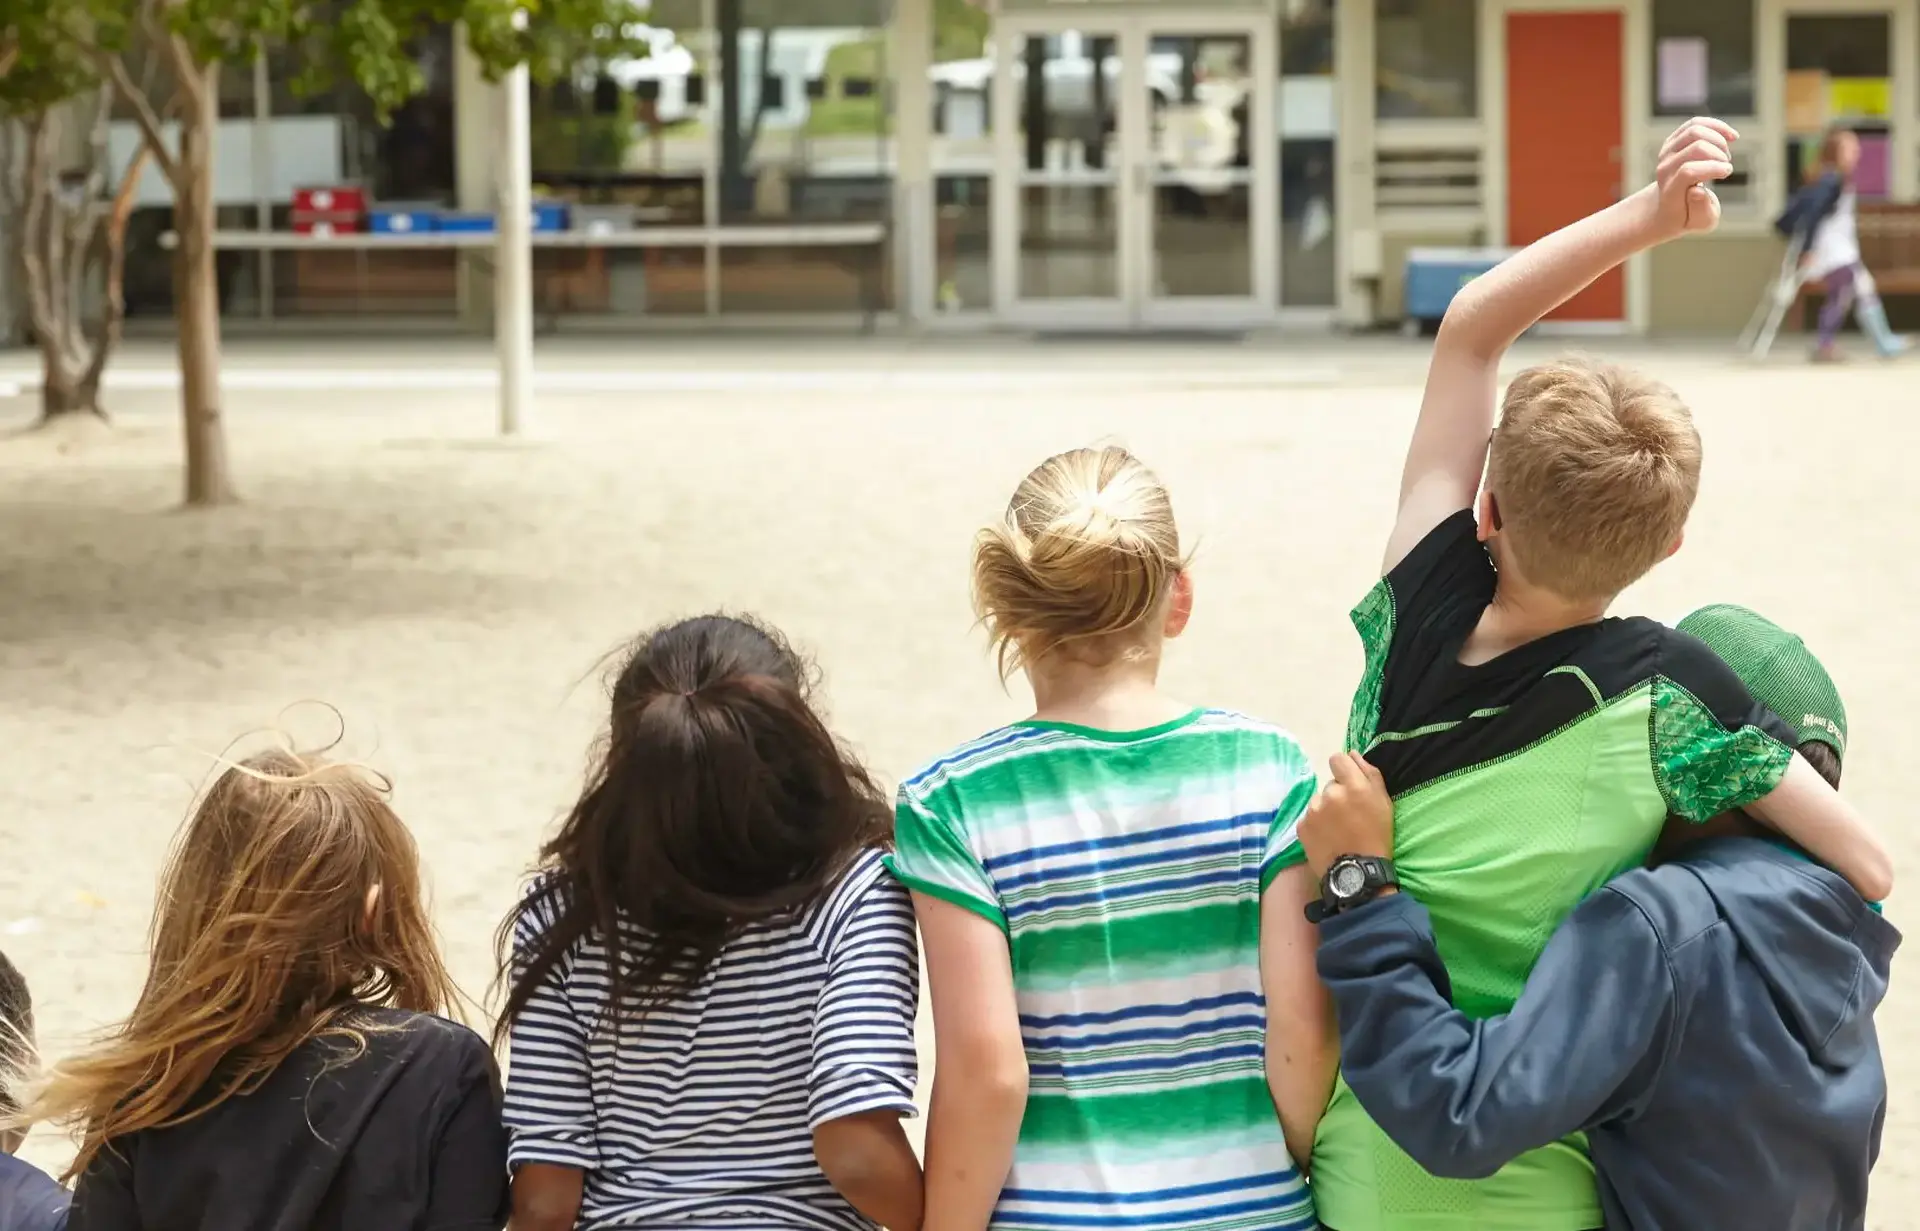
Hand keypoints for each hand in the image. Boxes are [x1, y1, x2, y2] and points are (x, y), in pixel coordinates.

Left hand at [1300, 752, 1393, 878]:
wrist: (1357, 873)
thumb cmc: (1377, 837)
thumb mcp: (1384, 803)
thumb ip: (1369, 774)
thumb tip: (1352, 753)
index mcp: (1354, 786)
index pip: (1337, 759)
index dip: (1343, 770)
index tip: (1349, 785)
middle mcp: (1330, 793)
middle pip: (1330, 784)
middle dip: (1338, 795)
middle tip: (1348, 817)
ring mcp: (1313, 810)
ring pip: (1319, 801)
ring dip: (1326, 810)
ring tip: (1337, 830)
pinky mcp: (1302, 825)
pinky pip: (1309, 817)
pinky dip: (1316, 825)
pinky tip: (1327, 838)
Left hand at [1651, 117, 1737, 237]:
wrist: (1668, 207)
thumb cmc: (1689, 215)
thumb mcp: (1700, 222)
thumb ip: (1701, 210)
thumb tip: (1696, 190)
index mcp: (1670, 189)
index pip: (1689, 170)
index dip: (1713, 168)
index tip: (1727, 172)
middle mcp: (1664, 168)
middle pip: (1696, 147)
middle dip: (1719, 155)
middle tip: (1726, 167)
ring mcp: (1666, 152)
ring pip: (1695, 130)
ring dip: (1719, 141)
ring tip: (1725, 157)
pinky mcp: (1673, 140)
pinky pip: (1695, 123)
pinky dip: (1717, 126)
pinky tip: (1731, 137)